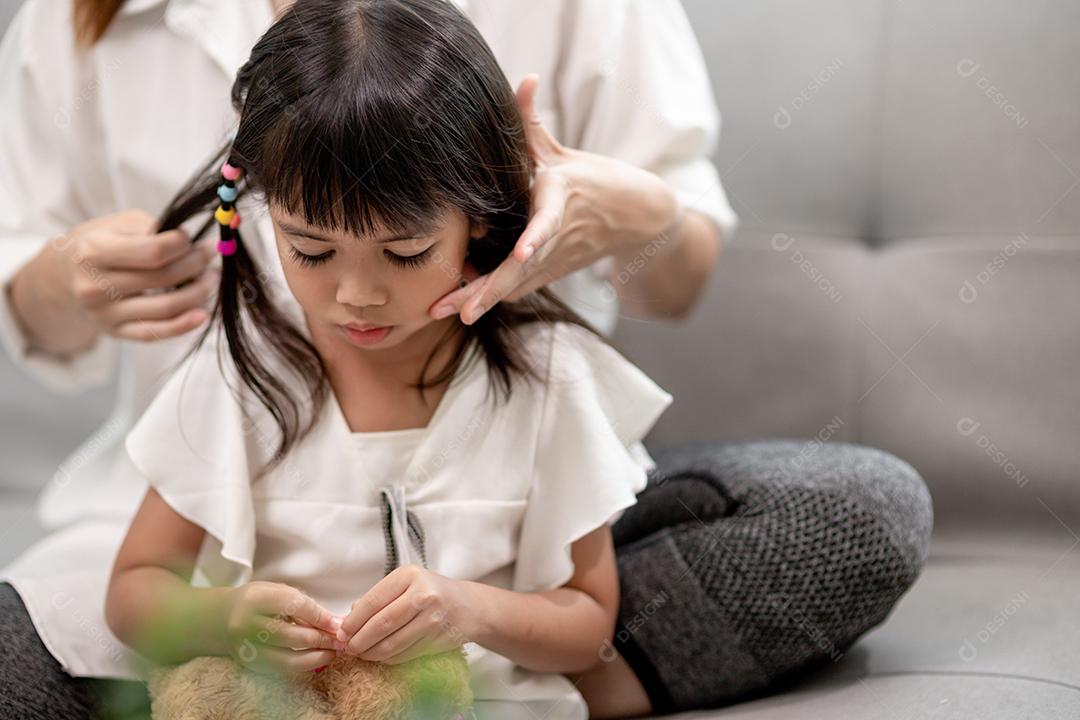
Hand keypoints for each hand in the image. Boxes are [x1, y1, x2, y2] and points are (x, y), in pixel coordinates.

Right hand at [13, 210, 216, 349]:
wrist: (66, 273)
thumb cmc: (103, 242)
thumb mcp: (121, 224)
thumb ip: (154, 230)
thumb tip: (192, 244)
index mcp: (93, 251)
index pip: (154, 252)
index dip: (184, 245)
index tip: (197, 240)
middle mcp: (95, 286)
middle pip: (164, 279)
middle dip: (197, 266)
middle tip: (211, 256)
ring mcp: (104, 313)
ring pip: (165, 308)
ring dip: (199, 293)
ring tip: (210, 279)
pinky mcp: (115, 332)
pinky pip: (155, 333)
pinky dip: (183, 326)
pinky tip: (202, 315)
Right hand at [223, 581, 339, 674]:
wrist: (224, 617)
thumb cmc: (260, 601)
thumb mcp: (281, 593)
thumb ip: (307, 607)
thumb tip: (335, 624)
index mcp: (256, 599)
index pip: (295, 608)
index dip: (321, 618)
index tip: (339, 625)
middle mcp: (247, 624)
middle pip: (292, 636)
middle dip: (322, 640)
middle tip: (341, 641)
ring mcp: (246, 648)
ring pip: (288, 658)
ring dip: (316, 656)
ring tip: (333, 652)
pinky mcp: (250, 664)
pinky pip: (282, 669)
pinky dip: (303, 665)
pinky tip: (317, 658)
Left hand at [336, 565, 473, 664]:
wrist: (468, 606)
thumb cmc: (431, 593)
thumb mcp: (405, 584)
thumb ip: (377, 598)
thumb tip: (347, 620)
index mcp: (409, 575)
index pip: (372, 601)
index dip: (353, 621)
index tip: (342, 632)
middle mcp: (423, 594)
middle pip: (381, 624)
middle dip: (359, 640)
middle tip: (349, 648)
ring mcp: (432, 618)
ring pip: (392, 643)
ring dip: (371, 653)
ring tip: (362, 654)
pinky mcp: (438, 638)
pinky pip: (405, 654)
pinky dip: (388, 658)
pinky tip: (381, 656)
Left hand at [428, 75, 679, 324]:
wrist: (635, 217)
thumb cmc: (594, 179)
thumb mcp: (563, 151)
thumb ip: (533, 120)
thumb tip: (526, 77)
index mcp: (561, 199)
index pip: (549, 221)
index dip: (535, 237)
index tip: (524, 253)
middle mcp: (557, 235)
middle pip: (521, 268)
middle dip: (488, 289)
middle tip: (459, 309)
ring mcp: (554, 258)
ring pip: (515, 284)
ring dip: (481, 299)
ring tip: (443, 310)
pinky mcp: (550, 271)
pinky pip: (518, 285)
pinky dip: (491, 293)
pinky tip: (459, 300)